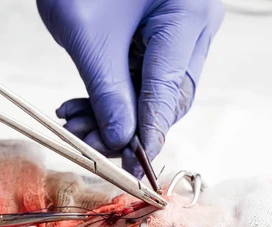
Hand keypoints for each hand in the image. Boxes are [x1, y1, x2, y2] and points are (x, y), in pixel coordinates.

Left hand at [37, 0, 223, 177]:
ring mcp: (182, 28)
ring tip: (75, 123)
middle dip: (127, 126)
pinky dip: (115, 96)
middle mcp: (195, 23)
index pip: (169, 90)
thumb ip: (107, 91)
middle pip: (168, 96)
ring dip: (115, 115)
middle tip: (88, 143)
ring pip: (156, 92)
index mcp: (188, 14)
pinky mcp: (163, 33)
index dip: (149, 133)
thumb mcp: (88, 35)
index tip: (132, 167)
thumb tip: (121, 139)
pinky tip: (84, 108)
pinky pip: (145, 77)